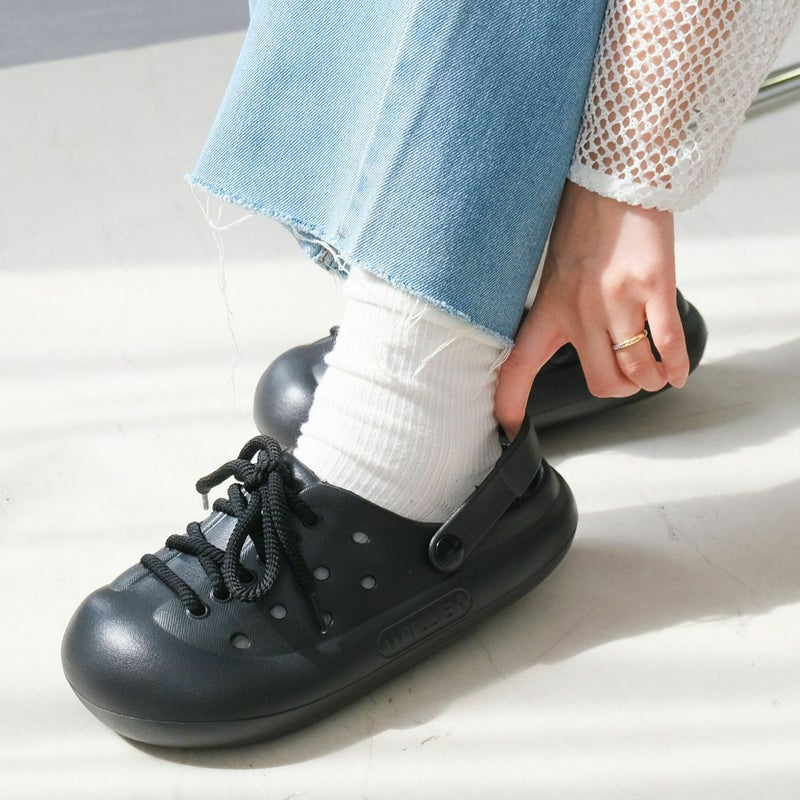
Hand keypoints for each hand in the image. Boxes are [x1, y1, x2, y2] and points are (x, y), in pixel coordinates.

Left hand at [495, 180, 689, 437]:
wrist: (613, 178)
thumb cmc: (581, 224)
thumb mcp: (552, 272)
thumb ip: (558, 311)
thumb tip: (573, 345)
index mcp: (549, 309)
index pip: (516, 367)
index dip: (508, 405)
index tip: (507, 432)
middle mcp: (582, 313)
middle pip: (605, 384)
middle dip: (621, 389)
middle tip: (628, 377)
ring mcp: (619, 302)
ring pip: (639, 371)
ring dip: (650, 379)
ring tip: (652, 369)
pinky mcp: (653, 287)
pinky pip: (668, 346)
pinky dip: (675, 367)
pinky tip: (674, 372)